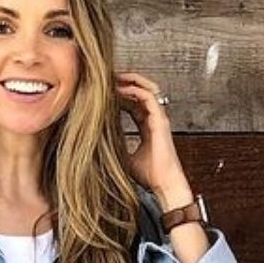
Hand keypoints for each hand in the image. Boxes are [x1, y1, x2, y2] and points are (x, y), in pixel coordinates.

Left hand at [115, 70, 185, 197]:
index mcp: (147, 127)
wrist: (164, 183)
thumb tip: (99, 148)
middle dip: (123, 83)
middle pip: (139, 92)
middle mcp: (153, 119)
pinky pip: (148, 97)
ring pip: (145, 89)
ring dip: (129, 81)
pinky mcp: (160, 120)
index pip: (133, 104)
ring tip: (113, 78)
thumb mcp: (126, 159)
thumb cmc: (150, 176)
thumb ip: (117, 149)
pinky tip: (120, 89)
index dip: (119, 96)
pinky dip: (134, 90)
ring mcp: (158, 118)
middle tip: (106, 79)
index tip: (103, 93)